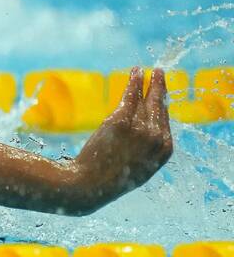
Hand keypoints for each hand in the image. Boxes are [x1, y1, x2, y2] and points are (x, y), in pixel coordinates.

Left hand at [68, 67, 172, 213]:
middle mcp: (157, 137)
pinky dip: (133, 82)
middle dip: (159, 87)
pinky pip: (130, 96)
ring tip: (146, 70)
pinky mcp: (121, 121)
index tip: (160, 92)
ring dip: (146, 81)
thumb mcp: (139, 164)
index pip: (166, 120)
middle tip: (158, 73)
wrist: (90, 186)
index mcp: (165, 150)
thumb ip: (147, 147)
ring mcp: (140, 129)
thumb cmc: (111, 178)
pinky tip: (135, 73)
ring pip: (146, 99)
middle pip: (159, 106)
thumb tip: (147, 132)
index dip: (162, 103)